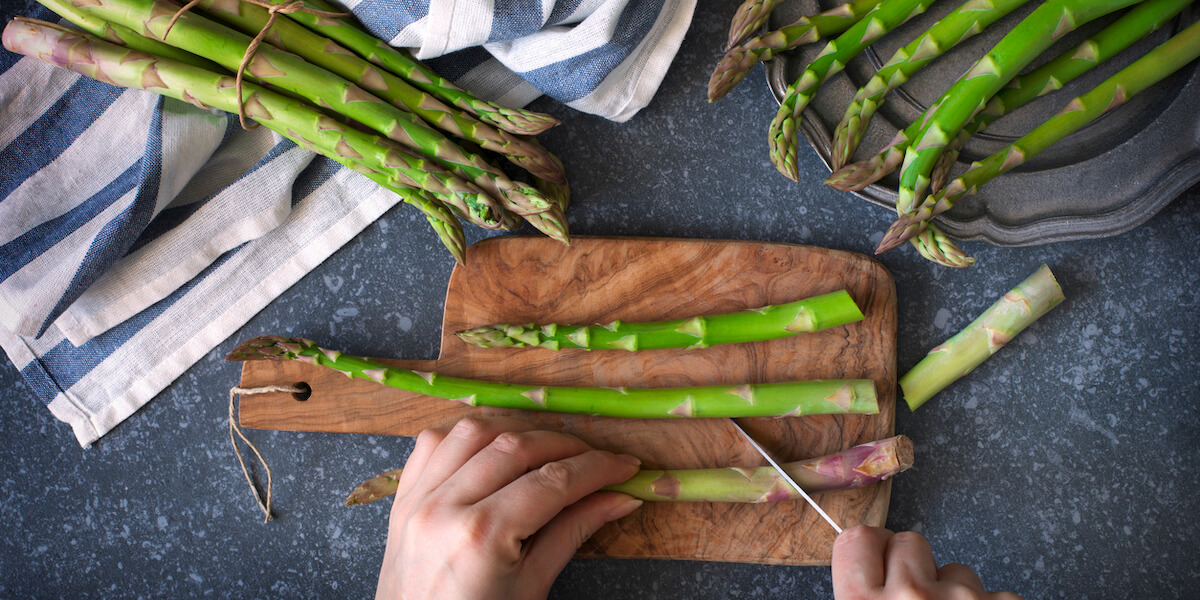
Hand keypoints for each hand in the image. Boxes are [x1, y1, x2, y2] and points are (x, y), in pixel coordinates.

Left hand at [375, 417, 643, 599]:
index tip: (625, 466)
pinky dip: (469, 436)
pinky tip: (495, 448)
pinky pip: (434, 442)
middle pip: (516, 447)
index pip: (552, 481)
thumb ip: (573, 532)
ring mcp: (417, 499)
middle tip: (597, 459)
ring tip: (549, 450)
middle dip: (566, 446)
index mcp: (480, 537)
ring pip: (473, 431)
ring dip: (518, 431)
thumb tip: (620, 498)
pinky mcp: (402, 498)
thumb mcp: (532, 587)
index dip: (597, 468)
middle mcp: (443, 507)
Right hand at [832, 525, 1022, 599]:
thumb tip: (862, 565)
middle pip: (909, 542)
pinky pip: (996, 594)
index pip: (858, 538)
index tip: (880, 567)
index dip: (871, 553)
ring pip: (957, 570)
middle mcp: (909, 595)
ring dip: (956, 594)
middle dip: (917, 568)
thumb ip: (858, 595)